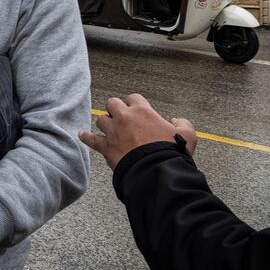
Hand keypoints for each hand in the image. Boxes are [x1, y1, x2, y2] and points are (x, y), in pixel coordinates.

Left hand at [78, 94, 196, 169]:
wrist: (156, 172)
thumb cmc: (172, 153)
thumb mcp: (188, 135)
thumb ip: (182, 124)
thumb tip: (176, 121)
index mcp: (143, 111)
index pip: (133, 97)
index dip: (134, 103)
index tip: (137, 110)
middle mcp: (124, 117)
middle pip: (112, 104)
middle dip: (116, 109)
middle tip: (122, 118)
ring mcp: (113, 131)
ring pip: (100, 120)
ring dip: (105, 123)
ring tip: (110, 129)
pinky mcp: (105, 147)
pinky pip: (90, 139)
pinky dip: (86, 137)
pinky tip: (81, 134)